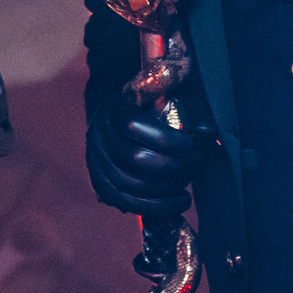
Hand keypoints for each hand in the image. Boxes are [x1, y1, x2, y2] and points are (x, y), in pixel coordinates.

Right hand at [87, 93, 207, 216]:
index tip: (190, 145)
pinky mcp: (100, 184)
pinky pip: (125, 202)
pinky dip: (155, 206)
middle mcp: (99, 135)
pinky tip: (177, 202)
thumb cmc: (148, 106)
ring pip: (130, 184)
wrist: (118, 123)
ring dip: (166, 189)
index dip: (165, 139)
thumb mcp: (156, 89)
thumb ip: (170, 85)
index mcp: (113, 109)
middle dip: (173, 167)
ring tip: (188, 187)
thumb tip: (188, 89)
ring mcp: (97, 162)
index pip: (133, 125)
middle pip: (134, 159)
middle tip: (196, 165)